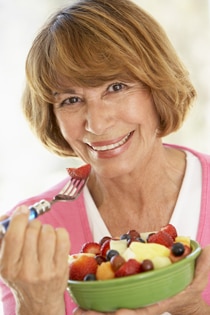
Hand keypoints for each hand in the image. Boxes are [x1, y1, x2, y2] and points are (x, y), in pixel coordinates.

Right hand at [0, 206, 69, 314]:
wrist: (38, 301)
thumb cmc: (21, 277)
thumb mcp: (5, 262)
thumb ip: (3, 238)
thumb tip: (9, 215)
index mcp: (8, 267)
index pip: (14, 236)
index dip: (19, 218)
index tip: (23, 210)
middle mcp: (26, 270)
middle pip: (32, 231)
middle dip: (33, 224)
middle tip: (34, 229)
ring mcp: (45, 270)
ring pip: (48, 232)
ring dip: (46, 229)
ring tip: (43, 237)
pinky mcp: (61, 268)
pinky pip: (63, 237)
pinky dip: (59, 232)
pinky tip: (54, 239)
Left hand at [73, 245, 209, 314]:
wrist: (184, 295)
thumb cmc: (191, 284)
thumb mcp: (201, 273)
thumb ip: (204, 263)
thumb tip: (206, 249)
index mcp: (163, 301)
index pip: (148, 309)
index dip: (135, 312)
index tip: (120, 312)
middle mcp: (148, 305)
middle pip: (126, 313)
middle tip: (83, 313)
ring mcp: (139, 303)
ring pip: (116, 309)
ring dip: (98, 311)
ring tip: (78, 310)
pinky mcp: (131, 297)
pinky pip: (114, 299)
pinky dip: (100, 302)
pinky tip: (84, 300)